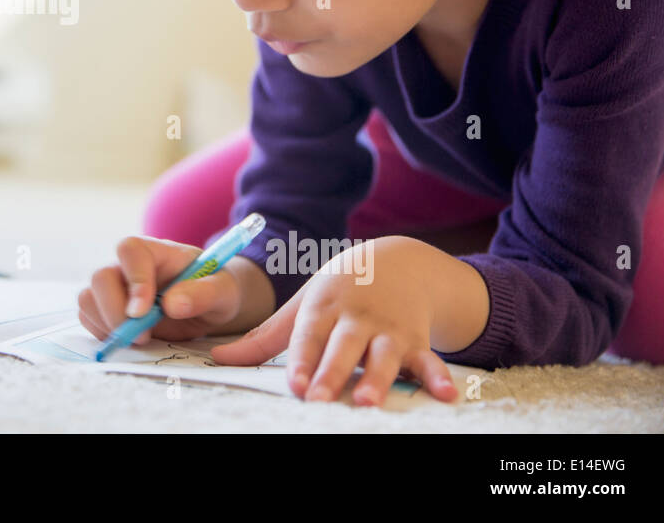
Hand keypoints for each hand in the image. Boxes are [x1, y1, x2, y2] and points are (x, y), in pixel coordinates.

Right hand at [77, 236, 251, 344]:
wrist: (209, 305)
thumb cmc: (216, 289)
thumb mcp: (223, 290)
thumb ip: (204, 293)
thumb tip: (172, 304)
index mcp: (155, 250)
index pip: (130, 251)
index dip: (133, 279)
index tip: (143, 312)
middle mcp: (127, 266)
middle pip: (100, 277)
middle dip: (115, 311)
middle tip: (142, 336)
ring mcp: (114, 287)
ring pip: (88, 298)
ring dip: (107, 325)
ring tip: (141, 340)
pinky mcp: (106, 308)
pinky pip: (88, 318)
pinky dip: (103, 333)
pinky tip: (131, 340)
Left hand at [208, 235, 459, 405]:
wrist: (400, 261)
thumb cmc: (340, 289)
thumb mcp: (304, 305)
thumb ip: (264, 337)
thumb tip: (218, 359)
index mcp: (323, 306)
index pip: (308, 334)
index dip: (301, 359)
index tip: (294, 385)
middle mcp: (356, 317)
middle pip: (343, 347)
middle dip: (331, 373)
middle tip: (319, 400)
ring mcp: (389, 328)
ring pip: (383, 355)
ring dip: (377, 378)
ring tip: (367, 402)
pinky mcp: (418, 340)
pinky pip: (430, 360)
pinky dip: (439, 376)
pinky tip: (445, 395)